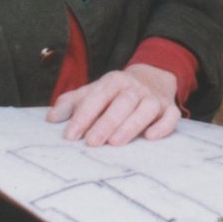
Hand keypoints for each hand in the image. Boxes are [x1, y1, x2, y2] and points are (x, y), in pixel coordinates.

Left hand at [46, 63, 180, 145]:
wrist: (152, 78)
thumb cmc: (115, 93)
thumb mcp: (93, 92)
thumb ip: (71, 103)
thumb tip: (51, 118)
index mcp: (113, 81)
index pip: (97, 97)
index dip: (83, 116)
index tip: (70, 135)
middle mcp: (134, 87)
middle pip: (122, 102)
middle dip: (106, 122)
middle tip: (92, 143)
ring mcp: (154, 98)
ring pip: (145, 109)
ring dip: (131, 125)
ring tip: (115, 142)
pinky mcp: (169, 109)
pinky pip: (170, 117)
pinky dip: (162, 126)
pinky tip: (151, 137)